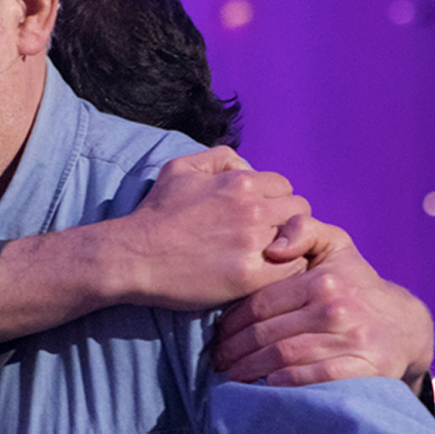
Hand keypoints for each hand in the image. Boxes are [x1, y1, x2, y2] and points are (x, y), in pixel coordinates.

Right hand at [107, 146, 309, 309]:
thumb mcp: (181, 168)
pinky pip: (292, 270)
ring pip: (301, 240)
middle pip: (298, 211)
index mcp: (240, 182)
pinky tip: (267, 274)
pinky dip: (286, 271)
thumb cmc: (155, 213)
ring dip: (290, 246)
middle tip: (269, 237)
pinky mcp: (249, 276)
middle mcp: (252, 209)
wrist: (133, 256)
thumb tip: (246, 166)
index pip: (284, 186)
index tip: (262, 216)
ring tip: (270, 257)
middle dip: (286, 221)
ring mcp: (252, 243)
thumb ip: (220, 157)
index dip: (275, 201)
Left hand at [213, 219, 432, 387]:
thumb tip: (272, 246)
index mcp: (322, 279)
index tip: (216, 334)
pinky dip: (284, 382)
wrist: (402, 325)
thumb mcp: (334, 245)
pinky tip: (264, 384)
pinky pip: (312, 377)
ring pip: (283, 357)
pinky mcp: (364, 369)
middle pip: (267, 333)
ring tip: (231, 374)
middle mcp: (336, 308)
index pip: (260, 303)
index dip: (232, 321)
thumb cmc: (355, 282)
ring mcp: (351, 340)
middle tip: (217, 358)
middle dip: (234, 349)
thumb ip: (302, 229)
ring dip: (249, 368)